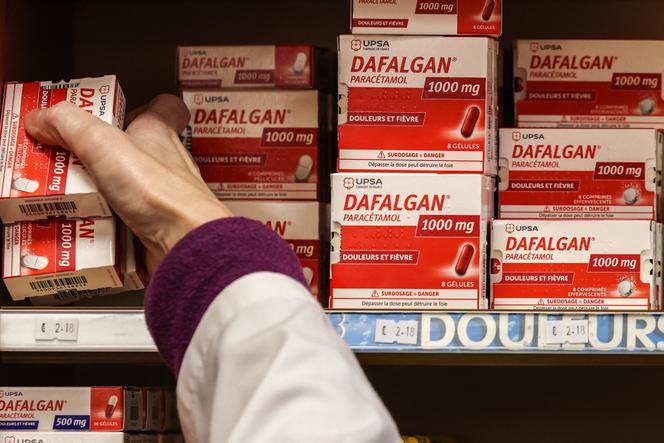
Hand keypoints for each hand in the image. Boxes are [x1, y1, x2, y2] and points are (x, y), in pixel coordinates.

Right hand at [24, 94, 231, 273]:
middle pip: (132, 152)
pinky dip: (103, 227)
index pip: (162, 107)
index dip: (137, 105)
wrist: (184, 242)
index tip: (104, 111)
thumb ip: (68, 124)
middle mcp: (166, 165)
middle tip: (64, 161)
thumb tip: (40, 117)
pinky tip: (82, 230)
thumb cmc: (161, 191)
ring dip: (96, 195)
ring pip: (126, 190)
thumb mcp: (103, 143)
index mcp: (159, 134)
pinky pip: (124, 224)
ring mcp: (163, 199)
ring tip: (64, 198)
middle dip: (97, 157)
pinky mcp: (156, 229)